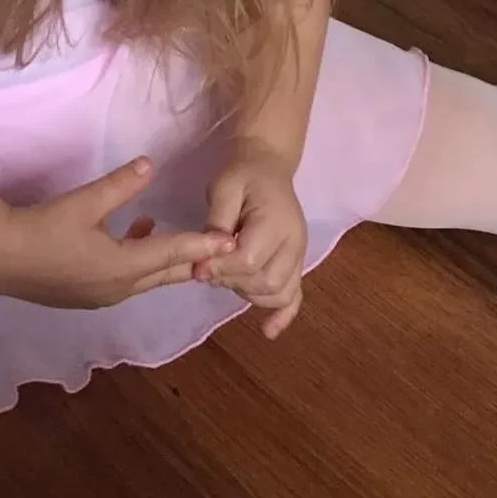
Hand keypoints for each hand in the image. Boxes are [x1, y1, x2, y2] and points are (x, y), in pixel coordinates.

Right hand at [0, 158, 235, 309]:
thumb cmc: (43, 228)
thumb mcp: (84, 202)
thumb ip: (120, 185)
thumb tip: (151, 164)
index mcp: (123, 267)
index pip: (173, 254)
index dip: (202, 245)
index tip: (229, 240)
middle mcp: (119, 288)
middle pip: (166, 274)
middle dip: (194, 261)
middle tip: (222, 250)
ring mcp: (103, 296)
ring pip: (147, 279)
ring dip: (166, 261)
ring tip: (184, 240)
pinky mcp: (88, 294)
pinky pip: (128, 280)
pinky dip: (142, 262)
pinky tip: (135, 236)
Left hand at [195, 140, 307, 339]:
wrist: (267, 166)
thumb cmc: (242, 174)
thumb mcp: (223, 188)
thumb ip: (217, 222)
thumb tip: (206, 258)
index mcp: (275, 222)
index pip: (249, 260)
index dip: (221, 267)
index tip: (197, 266)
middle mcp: (294, 243)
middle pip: (265, 282)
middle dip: (232, 281)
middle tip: (208, 269)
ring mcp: (299, 255)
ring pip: (279, 293)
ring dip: (248, 294)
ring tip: (226, 277)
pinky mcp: (296, 263)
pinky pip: (295, 296)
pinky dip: (282, 315)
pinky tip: (267, 331)